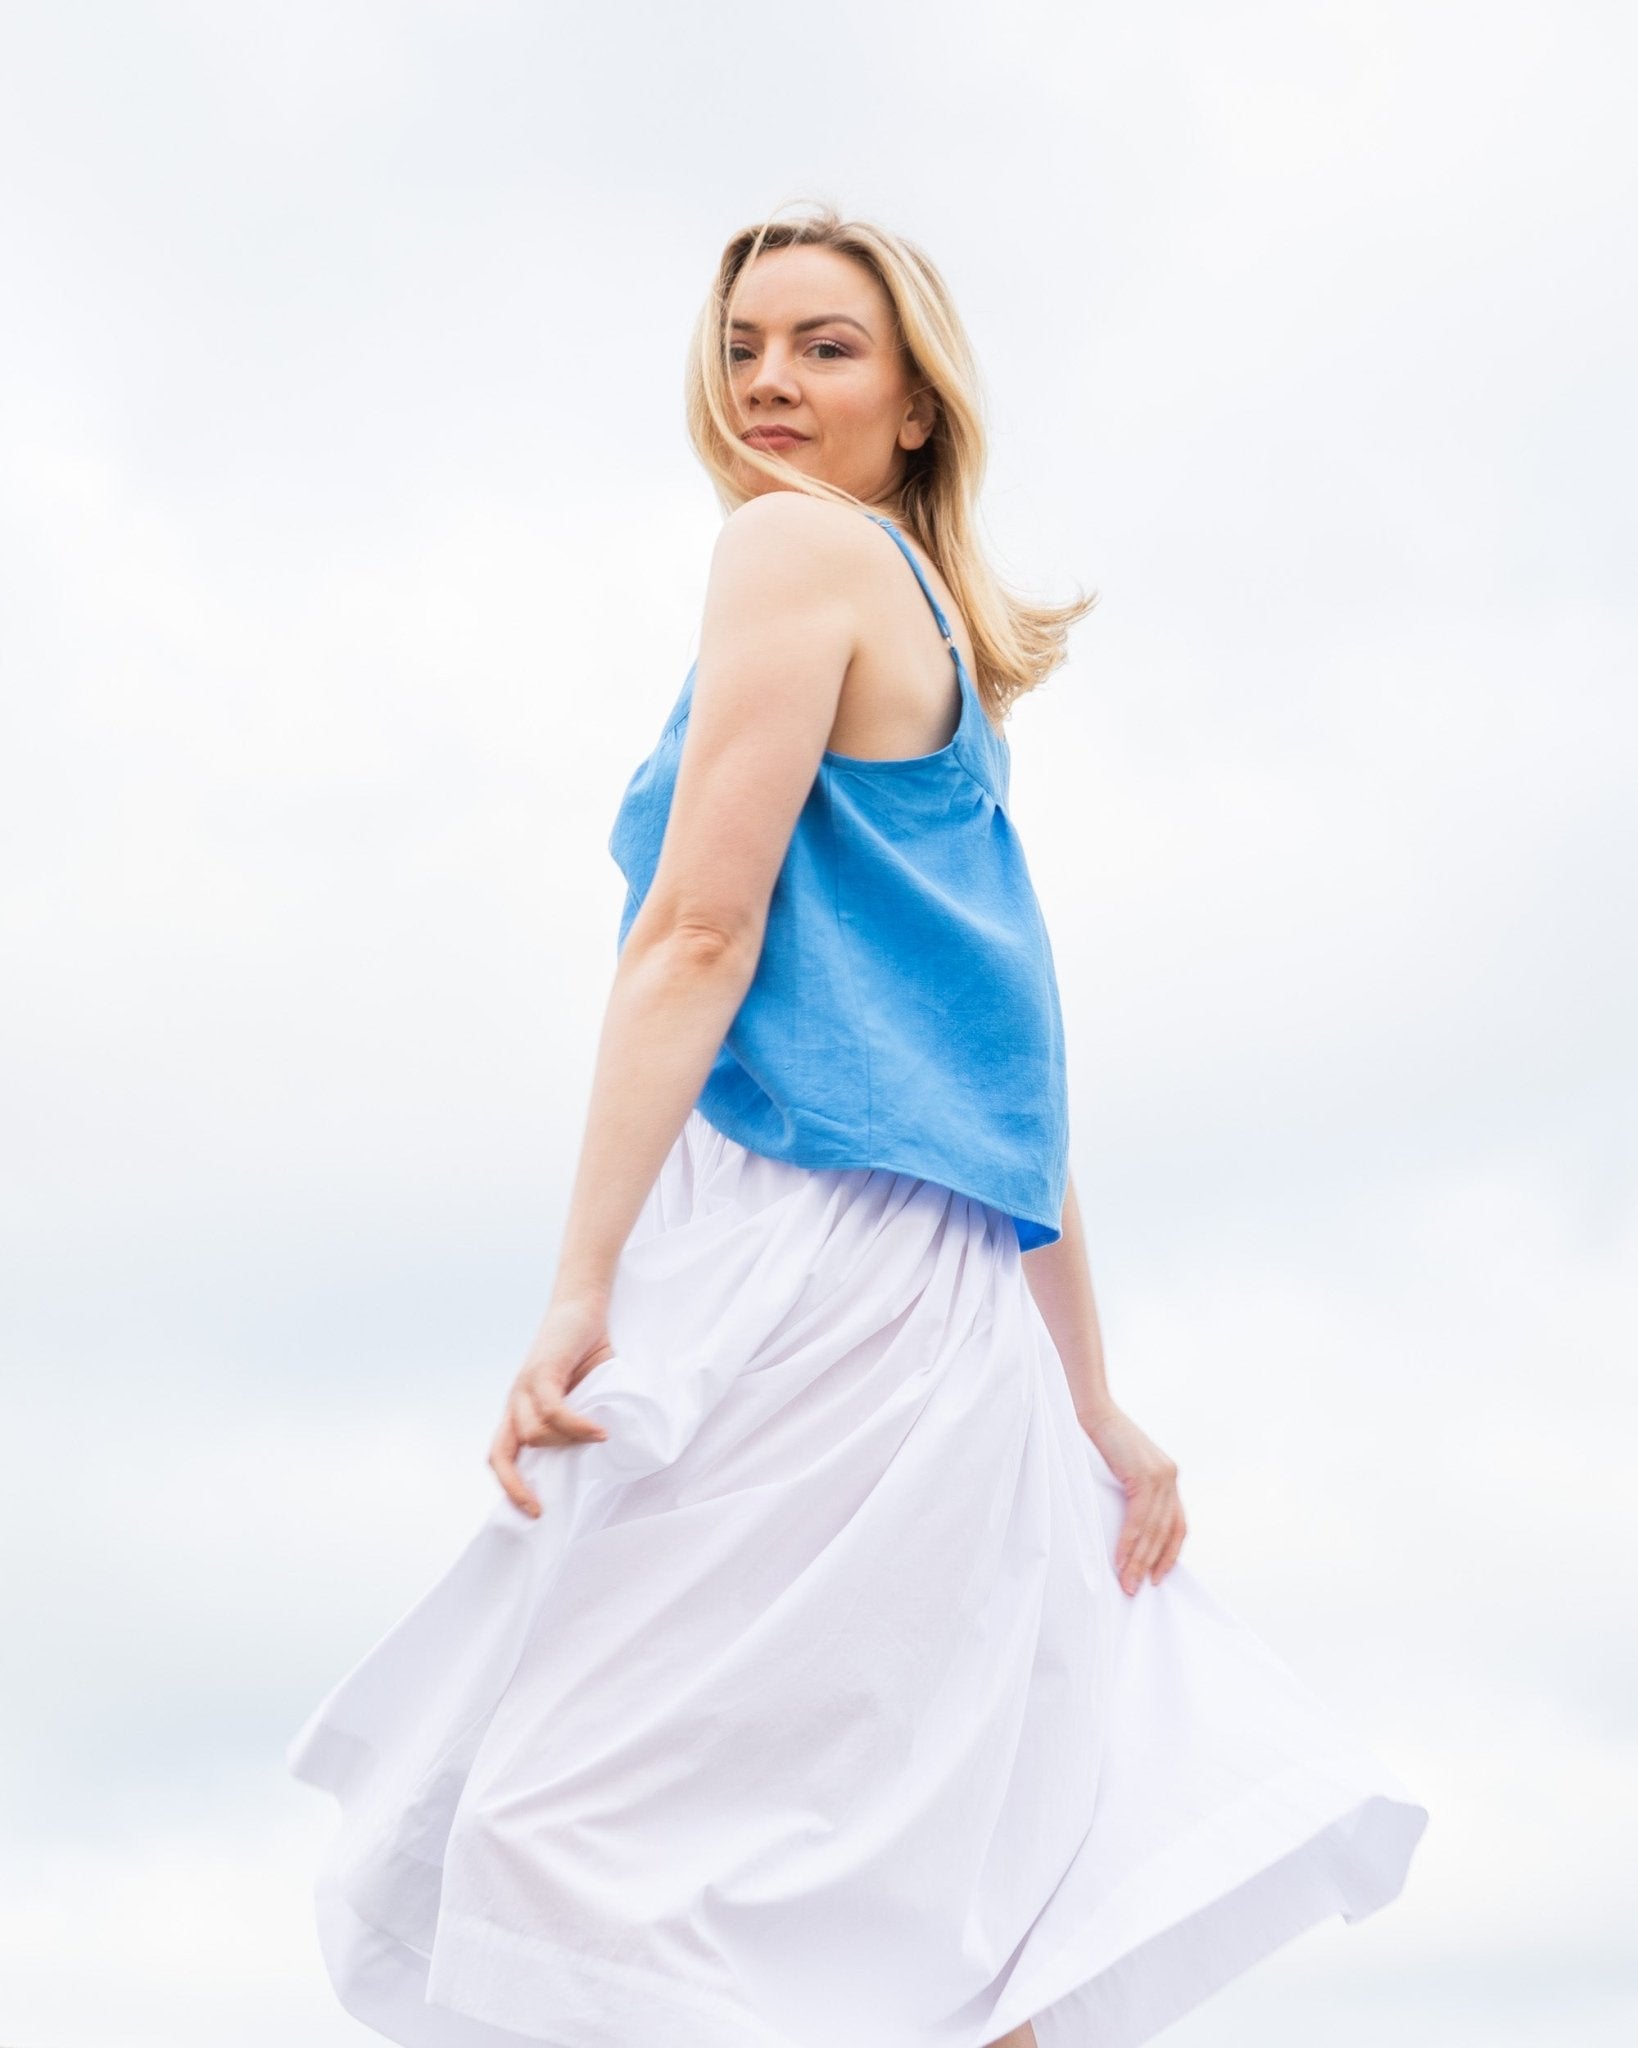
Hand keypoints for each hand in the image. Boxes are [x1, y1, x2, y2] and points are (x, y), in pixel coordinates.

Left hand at [488, 1294, 614, 1517]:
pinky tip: (598, 1431)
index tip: (534, 1512)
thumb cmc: (584, 1351)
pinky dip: (576, 1426)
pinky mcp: (542, 1371)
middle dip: (515, 1486)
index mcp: (521, 1410)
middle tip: (540, 1509)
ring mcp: (525, 1386)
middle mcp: (516, 1401)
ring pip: (533, 1434)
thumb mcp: (583, 1395)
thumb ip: (582, 1421)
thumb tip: (596, 1453)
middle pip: (500, 1453)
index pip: (501, 1454)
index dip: (511, 1485)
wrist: (582, 1305)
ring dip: (565, 1444)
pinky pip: (554, 1410)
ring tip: (596, 1436)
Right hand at [1078, 1404, 1186, 1594]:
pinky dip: (1130, 1543)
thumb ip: (1129, 1494)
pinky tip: (1121, 1561)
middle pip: (1167, 1531)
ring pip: (1154, 1530)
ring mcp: (1160, 1474)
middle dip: (1152, 1564)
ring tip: (1127, 1584)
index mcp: (1166, 1476)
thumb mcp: (1120, 1470)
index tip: (1158, 1577)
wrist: (1088, 1407)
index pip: (1176, 1524)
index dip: (1168, 1553)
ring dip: (1140, 1561)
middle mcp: (1170, 1476)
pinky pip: (1139, 1519)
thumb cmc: (1095, 1439)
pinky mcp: (1145, 1474)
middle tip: (1137, 1589)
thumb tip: (1122, 1530)